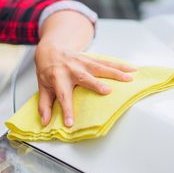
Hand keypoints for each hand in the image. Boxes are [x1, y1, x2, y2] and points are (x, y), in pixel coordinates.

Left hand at [35, 10, 135, 126]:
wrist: (52, 49)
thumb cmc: (48, 71)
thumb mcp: (42, 87)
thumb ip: (44, 105)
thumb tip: (45, 122)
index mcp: (58, 78)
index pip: (62, 96)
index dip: (66, 109)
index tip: (70, 123)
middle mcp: (72, 69)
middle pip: (85, 77)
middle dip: (96, 84)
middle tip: (108, 91)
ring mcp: (83, 62)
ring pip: (101, 67)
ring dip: (116, 72)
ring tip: (130, 77)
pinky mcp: (91, 58)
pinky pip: (107, 61)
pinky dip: (120, 65)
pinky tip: (131, 68)